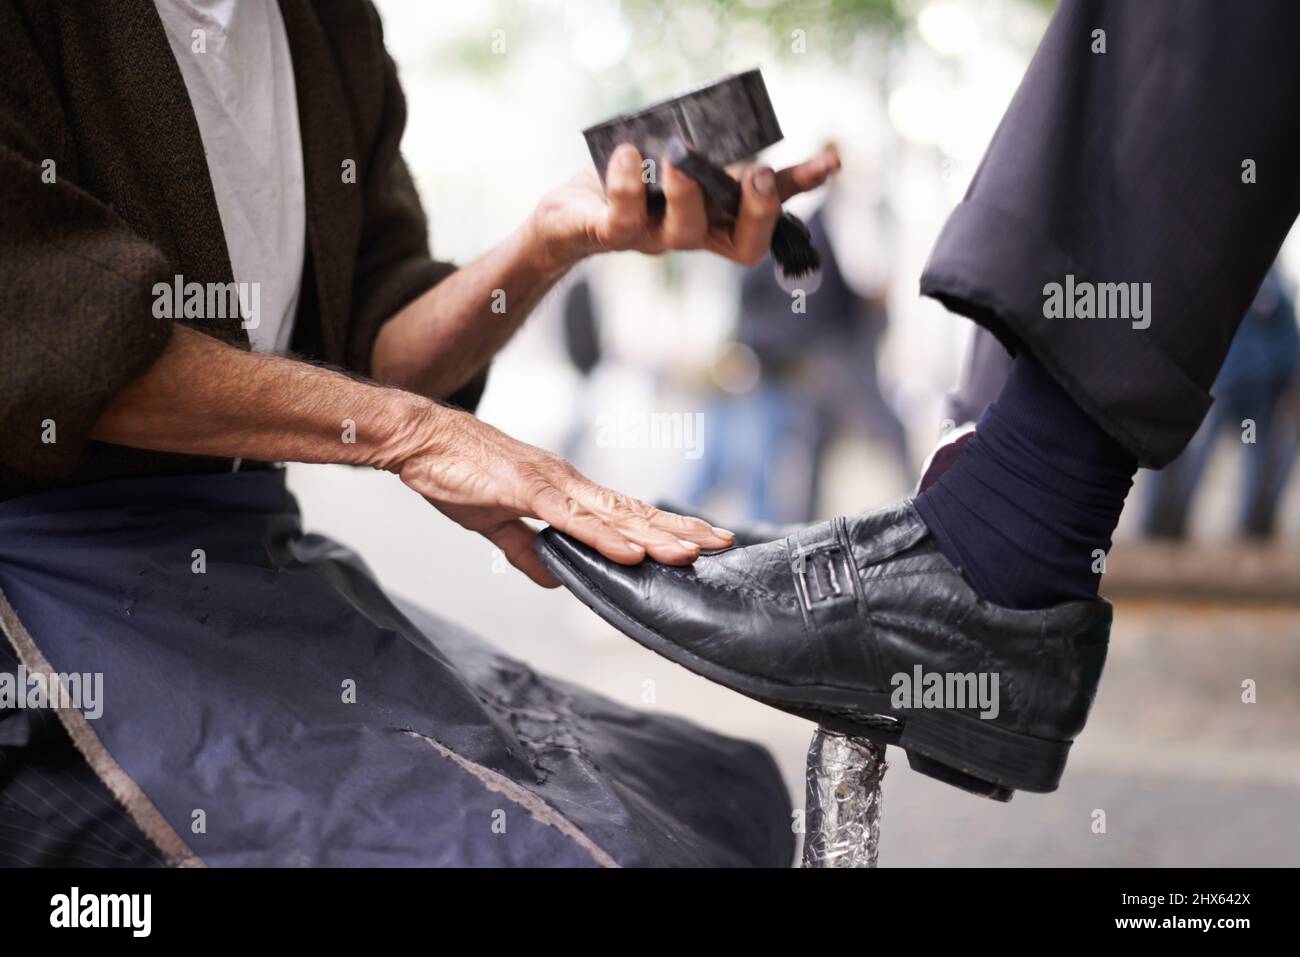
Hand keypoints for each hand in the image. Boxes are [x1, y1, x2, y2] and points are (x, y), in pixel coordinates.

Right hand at [390, 404, 733, 586]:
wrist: (420, 439)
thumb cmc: (456, 472)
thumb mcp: (495, 522)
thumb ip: (526, 549)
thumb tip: (554, 576)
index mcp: (564, 490)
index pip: (624, 512)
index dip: (664, 526)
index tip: (700, 539)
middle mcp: (568, 483)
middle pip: (633, 511)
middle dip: (679, 529)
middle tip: (724, 544)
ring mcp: (550, 485)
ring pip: (612, 516)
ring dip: (654, 536)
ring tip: (692, 554)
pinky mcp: (525, 490)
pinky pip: (572, 519)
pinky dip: (604, 536)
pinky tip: (632, 551)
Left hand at [529, 144, 840, 271]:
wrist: (563, 220)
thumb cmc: (623, 185)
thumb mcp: (666, 160)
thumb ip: (698, 147)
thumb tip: (726, 107)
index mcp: (715, 218)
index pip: (768, 211)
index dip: (799, 190)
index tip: (831, 162)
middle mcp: (693, 234)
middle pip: (742, 245)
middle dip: (757, 214)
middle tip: (758, 177)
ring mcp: (652, 239)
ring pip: (684, 232)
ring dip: (689, 194)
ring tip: (681, 156)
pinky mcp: (608, 234)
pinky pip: (621, 219)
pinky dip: (625, 185)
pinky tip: (626, 154)